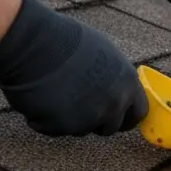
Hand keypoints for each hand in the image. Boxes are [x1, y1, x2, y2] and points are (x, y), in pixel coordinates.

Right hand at [0, 0, 147, 135]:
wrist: (33, 43)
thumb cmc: (64, 40)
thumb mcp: (104, 54)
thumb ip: (115, 79)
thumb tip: (118, 90)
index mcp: (127, 83)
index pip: (138, 113)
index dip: (124, 116)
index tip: (114, 117)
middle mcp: (114, 103)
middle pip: (110, 127)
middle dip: (96, 121)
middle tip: (77, 105)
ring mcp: (90, 117)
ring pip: (81, 130)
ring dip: (69, 118)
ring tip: (55, 91)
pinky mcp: (64, 126)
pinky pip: (54, 130)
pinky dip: (44, 119)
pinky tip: (39, 96)